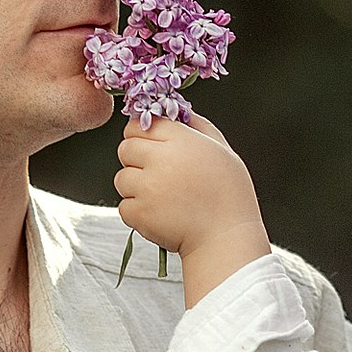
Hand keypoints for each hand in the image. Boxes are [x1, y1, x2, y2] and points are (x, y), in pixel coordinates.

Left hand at [115, 113, 272, 306]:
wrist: (226, 238)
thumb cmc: (229, 194)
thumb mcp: (222, 150)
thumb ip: (198, 126)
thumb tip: (178, 112)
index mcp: (181, 141)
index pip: (141, 124)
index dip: (144, 134)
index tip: (153, 146)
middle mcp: (160, 160)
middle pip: (125, 147)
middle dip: (136, 158)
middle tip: (156, 173)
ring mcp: (147, 187)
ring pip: (122, 178)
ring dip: (135, 186)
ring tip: (161, 197)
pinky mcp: (139, 213)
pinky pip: (123, 206)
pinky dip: (137, 212)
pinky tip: (159, 214)